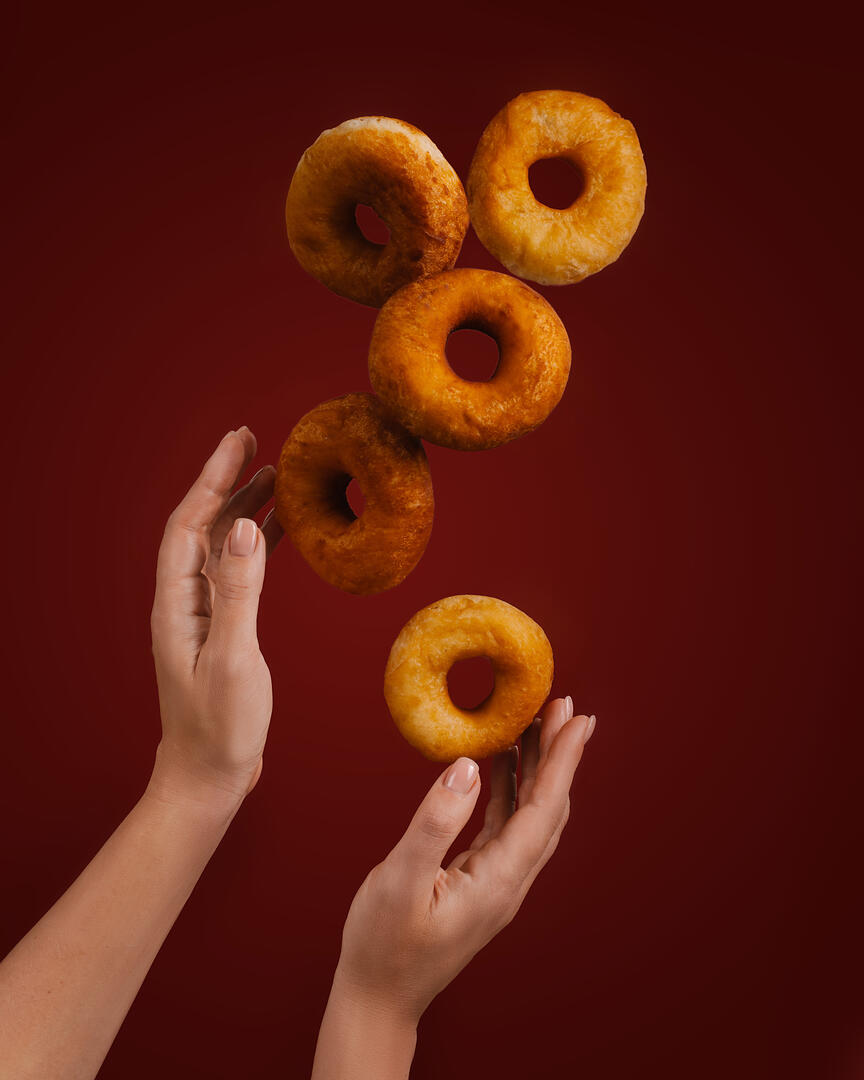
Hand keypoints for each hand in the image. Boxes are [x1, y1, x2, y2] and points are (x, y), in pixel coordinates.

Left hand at [149, 426, 282, 805]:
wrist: (208, 777)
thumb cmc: (220, 728)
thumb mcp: (233, 659)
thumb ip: (239, 593)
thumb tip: (246, 527)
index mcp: (177, 605)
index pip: (189, 524)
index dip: (212, 479)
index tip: (238, 442)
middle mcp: (184, 602)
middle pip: (201, 526)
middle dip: (225, 481)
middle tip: (253, 442)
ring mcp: (201, 615)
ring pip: (220, 546)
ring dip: (243, 508)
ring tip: (275, 476)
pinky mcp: (221, 629)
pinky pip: (236, 573)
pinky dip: (256, 544)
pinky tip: (277, 531)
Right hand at [333, 697, 594, 1025]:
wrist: (377, 997)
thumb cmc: (383, 945)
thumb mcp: (401, 881)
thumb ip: (435, 822)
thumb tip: (467, 767)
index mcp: (499, 881)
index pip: (544, 808)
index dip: (563, 760)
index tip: (578, 718)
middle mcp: (509, 880)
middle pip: (547, 807)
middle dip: (559, 754)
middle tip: (562, 706)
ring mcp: (496, 881)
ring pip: (528, 814)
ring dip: (535, 767)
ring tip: (532, 722)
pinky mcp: (479, 879)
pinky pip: (504, 823)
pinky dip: (507, 787)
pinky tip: (497, 763)